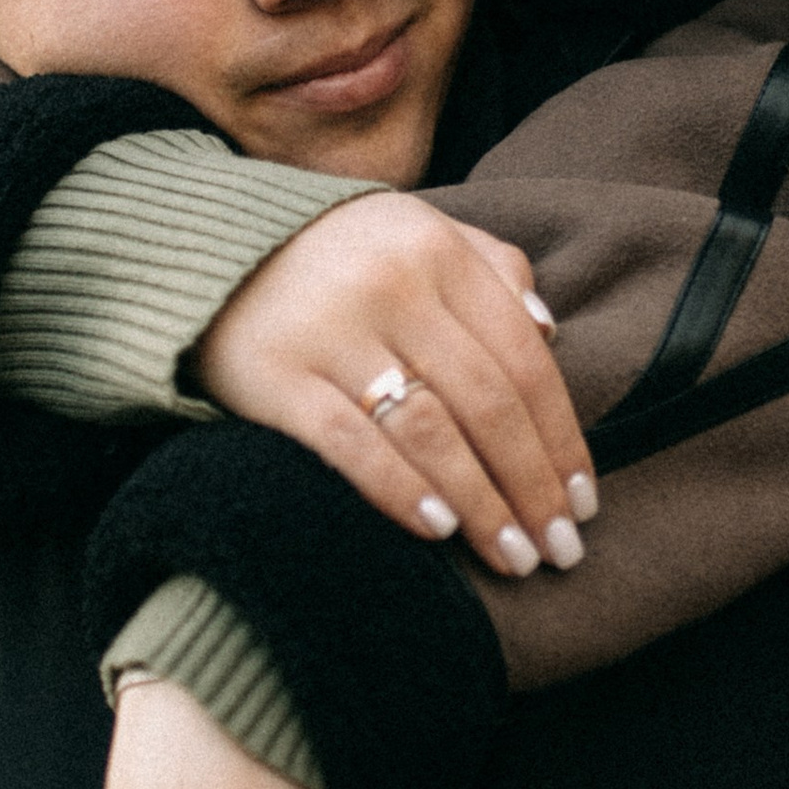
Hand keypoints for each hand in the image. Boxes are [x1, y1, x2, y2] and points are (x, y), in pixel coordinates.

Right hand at [194, 195, 596, 581]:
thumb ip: (488, 267)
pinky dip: (398, 489)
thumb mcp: (413, 232)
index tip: (584, 501)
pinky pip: (349, 443)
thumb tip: (552, 332)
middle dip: (533, 486)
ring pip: (430, 430)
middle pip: (487, 403)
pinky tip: (437, 529)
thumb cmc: (331, 253)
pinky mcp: (274, 375)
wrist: (204, 245)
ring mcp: (330, 331)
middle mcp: (391, 285)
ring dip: (482, 504)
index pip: (522, 358)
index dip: (562, 437)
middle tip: (560, 550)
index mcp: (436, 250)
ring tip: (513, 557)